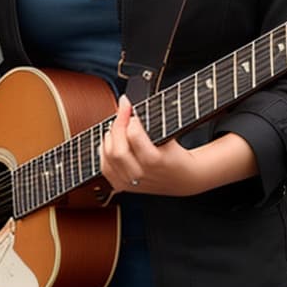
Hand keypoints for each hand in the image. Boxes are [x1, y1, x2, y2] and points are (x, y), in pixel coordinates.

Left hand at [99, 95, 256, 196]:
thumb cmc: (177, 152)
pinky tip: (111, 140)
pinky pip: (104, 166)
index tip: (131, 106)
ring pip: (108, 157)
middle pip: (116, 149)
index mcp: (155, 161)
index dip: (129, 119)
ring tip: (118, 124)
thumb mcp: (172, 133)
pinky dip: (104, 151)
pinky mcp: (122, 185)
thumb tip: (134, 101)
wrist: (182, 179)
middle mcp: (140, 175)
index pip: (133, 136)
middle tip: (123, 109)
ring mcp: (130, 182)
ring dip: (110, 136)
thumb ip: (155, 118)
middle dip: (117, 124)